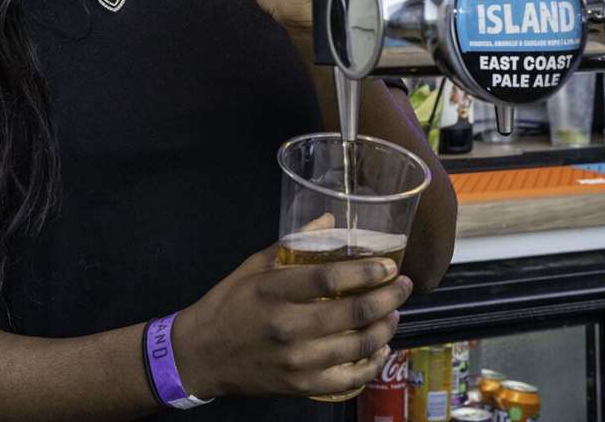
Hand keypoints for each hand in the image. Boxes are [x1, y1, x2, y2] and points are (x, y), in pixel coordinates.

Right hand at [171, 229, 412, 400]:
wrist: (201, 355)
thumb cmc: (229, 303)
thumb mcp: (254, 266)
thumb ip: (294, 243)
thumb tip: (331, 219)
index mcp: (274, 291)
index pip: (329, 279)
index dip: (366, 271)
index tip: (389, 265)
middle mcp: (287, 327)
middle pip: (352, 313)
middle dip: (388, 297)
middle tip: (404, 285)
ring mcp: (296, 361)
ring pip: (357, 346)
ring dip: (385, 328)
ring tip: (395, 313)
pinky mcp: (300, 386)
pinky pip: (347, 379)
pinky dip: (371, 365)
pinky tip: (380, 349)